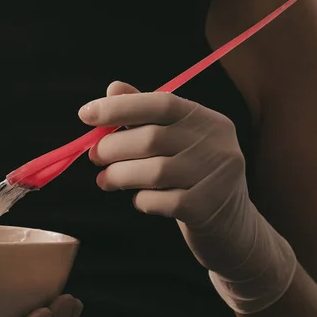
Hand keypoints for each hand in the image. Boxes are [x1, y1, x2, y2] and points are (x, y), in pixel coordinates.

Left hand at [78, 81, 295, 312]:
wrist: (231, 228)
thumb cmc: (193, 178)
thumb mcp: (177, 143)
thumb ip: (146, 115)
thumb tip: (113, 88)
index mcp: (208, 121)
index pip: (162, 103)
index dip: (120, 107)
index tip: (85, 114)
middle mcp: (217, 144)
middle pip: (151, 139)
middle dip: (112, 147)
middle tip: (95, 157)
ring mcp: (215, 177)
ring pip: (152, 172)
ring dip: (119, 175)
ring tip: (105, 180)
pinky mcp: (205, 208)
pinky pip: (158, 201)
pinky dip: (140, 200)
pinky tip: (140, 200)